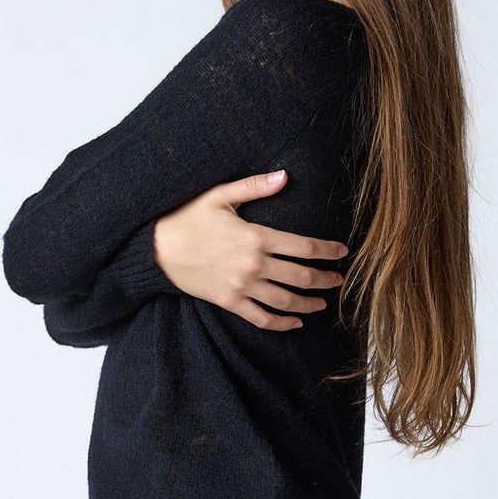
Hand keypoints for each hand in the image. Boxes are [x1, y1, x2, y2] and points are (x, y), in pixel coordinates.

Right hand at [150, 168, 348, 329]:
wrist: (155, 248)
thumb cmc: (187, 217)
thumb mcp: (220, 195)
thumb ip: (255, 186)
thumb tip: (285, 175)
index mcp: (256, 236)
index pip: (304, 247)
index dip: (327, 251)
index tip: (342, 252)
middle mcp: (253, 265)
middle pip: (301, 277)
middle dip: (325, 279)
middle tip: (339, 280)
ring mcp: (242, 287)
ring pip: (286, 301)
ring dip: (309, 304)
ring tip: (323, 303)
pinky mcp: (230, 302)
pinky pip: (262, 318)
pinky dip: (281, 323)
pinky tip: (295, 322)